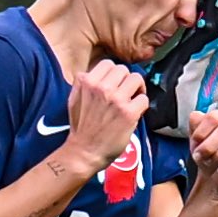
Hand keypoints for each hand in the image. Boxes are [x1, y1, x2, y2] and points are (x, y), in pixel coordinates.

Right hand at [63, 60, 148, 175]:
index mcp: (87, 82)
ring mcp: (116, 100)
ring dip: (137, 89)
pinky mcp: (129, 113)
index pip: (108, 64)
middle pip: (124, 70)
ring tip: (133, 99)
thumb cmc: (80, 128)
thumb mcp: (74, 99)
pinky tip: (135, 112)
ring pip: (137, 79)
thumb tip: (91, 72)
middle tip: (127, 92)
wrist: (84, 152)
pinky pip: (143, 99)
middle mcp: (102, 88)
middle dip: (126, 80)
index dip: (114, 74)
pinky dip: (142, 105)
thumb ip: (82, 83)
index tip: (116, 83)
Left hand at [189, 109, 217, 196]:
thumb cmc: (206, 155)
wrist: (212, 177)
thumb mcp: (195, 139)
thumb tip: (197, 115)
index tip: (195, 143)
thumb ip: (194, 124)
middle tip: (201, 156)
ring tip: (212, 162)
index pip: (215, 116)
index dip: (202, 131)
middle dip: (209, 146)